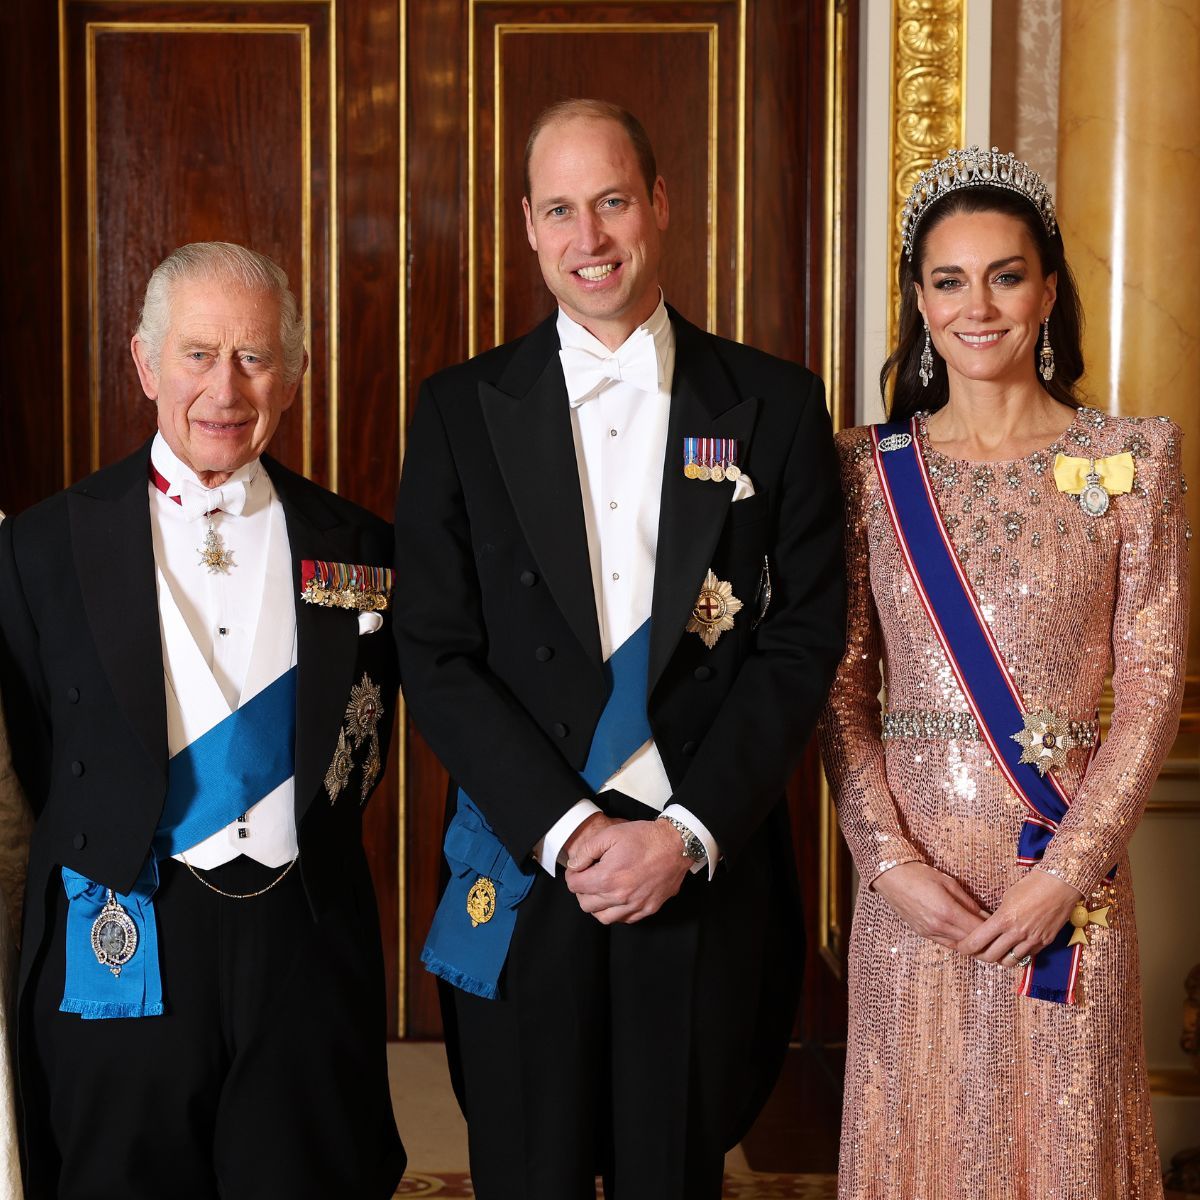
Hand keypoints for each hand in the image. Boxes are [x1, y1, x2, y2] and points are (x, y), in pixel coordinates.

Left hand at [564, 819, 690, 925]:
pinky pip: (625, 919)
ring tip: (601, 891)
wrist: (675, 844)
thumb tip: (574, 866)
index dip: (573, 875)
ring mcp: (635, 905)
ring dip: (597, 906)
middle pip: (586, 904)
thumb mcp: (610, 834)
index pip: (575, 886)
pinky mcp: (648, 908)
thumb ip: (586, 851)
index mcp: (607, 878)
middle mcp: (620, 896)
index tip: (578, 869)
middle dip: (582, 891)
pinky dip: (617, 912)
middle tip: (587, 878)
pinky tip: (618, 898)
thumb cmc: (644, 838)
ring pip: (603, 918)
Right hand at [872, 861, 990, 949]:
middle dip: (986, 939)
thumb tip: (985, 915)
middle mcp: (938, 926)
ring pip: (960, 947)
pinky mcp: (923, 934)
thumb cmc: (920, 874)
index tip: (1002, 926)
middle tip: (998, 934)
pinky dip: (959, 941)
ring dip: (973, 943)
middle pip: (971, 942)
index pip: (978, 930)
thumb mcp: (949, 883)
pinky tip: (966, 934)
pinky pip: (947, 944)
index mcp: (947, 911)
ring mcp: (929, 932)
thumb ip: (968, 902)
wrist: (891, 877)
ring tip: (984, 936)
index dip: (992, 930)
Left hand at [956, 869, 1081, 965]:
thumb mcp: (1007, 898)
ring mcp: (1032, 940)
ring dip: (999, 959)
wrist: (1059, 885)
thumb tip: (990, 928)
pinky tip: (1013, 948)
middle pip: (991, 956)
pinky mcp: (1044, 943)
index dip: (966, 947)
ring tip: (994, 952)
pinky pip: (1027, 956)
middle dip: (979, 956)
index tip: (961, 947)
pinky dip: (1017, 955)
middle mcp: (1017, 933)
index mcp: (1003, 919)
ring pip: (1009, 961)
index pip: (978, 941)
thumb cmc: (1030, 886)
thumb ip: (998, 917)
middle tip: (975, 952)